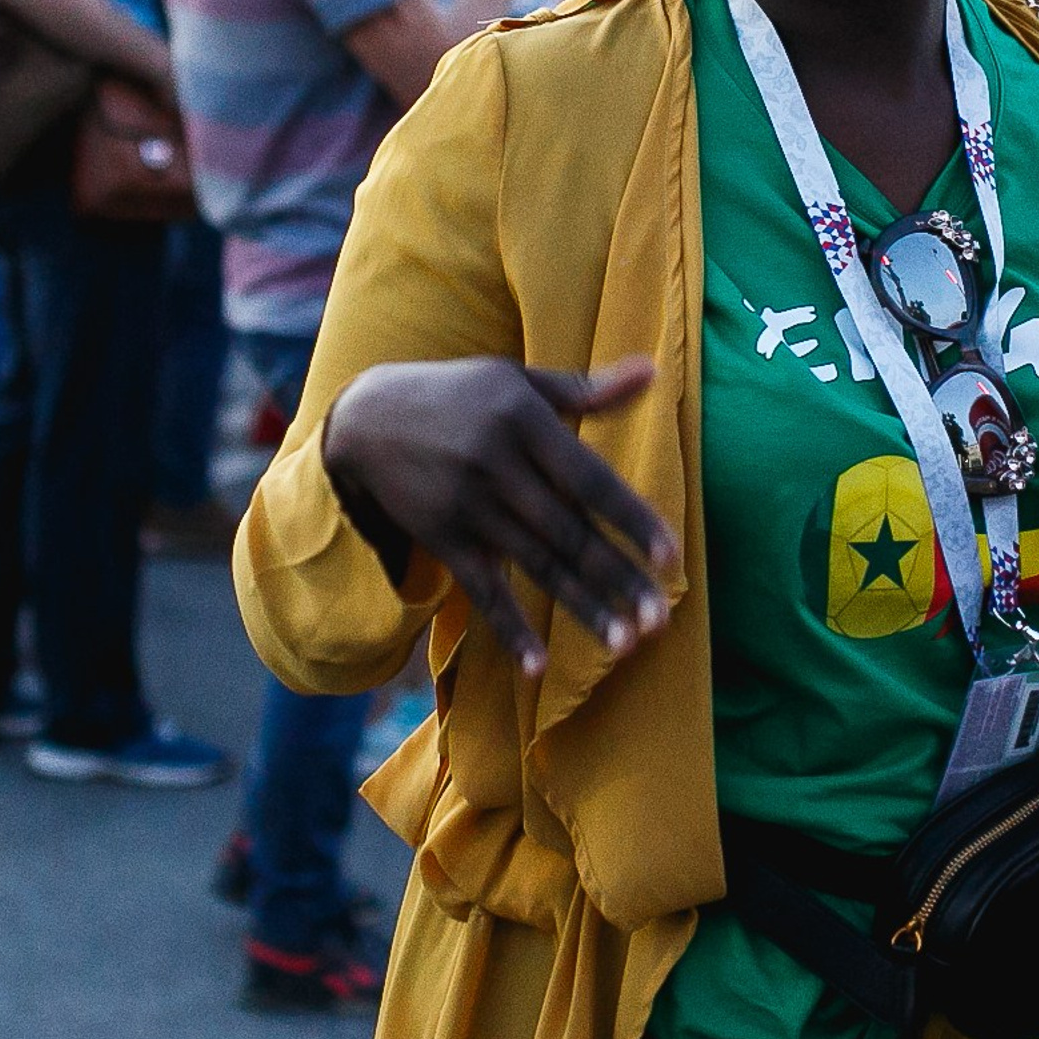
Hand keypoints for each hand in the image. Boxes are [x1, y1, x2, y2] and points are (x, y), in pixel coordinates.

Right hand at [322, 355, 678, 675]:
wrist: (367, 420)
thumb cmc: (461, 394)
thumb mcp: (518, 381)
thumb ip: (587, 390)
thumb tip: (652, 371)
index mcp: (525, 421)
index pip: (590, 479)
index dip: (631, 519)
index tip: (671, 557)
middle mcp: (497, 465)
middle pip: (568, 533)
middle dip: (617, 579)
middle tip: (660, 620)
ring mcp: (467, 506)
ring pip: (536, 566)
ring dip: (582, 609)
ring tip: (624, 645)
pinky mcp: (443, 538)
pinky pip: (482, 590)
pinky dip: (509, 629)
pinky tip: (538, 667)